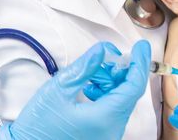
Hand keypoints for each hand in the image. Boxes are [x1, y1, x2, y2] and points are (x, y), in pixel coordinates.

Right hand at [0, 40, 150, 139]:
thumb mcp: (58, 90)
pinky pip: (114, 109)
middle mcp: (113, 128)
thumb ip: (85, 68)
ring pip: (122, 99)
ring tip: (93, 72)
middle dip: (121, 70)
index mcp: (106, 117)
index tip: (141, 46)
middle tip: (109, 56)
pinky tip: (91, 87)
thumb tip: (103, 49)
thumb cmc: (37, 127)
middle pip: (129, 92)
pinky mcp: (103, 134)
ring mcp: (109, 133)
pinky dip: (107, 94)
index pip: (134, 86)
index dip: (140, 63)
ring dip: (112, 81)